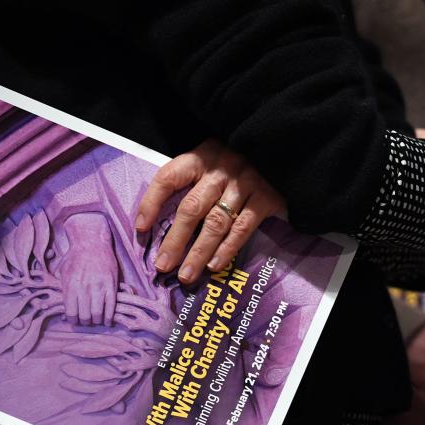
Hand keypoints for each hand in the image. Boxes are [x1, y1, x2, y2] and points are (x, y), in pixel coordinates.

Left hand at [59, 213, 117, 325]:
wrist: (91, 241)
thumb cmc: (75, 257)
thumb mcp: (62, 272)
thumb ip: (63, 291)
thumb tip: (64, 310)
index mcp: (70, 286)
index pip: (71, 313)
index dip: (73, 320)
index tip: (75, 320)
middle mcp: (84, 288)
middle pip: (85, 316)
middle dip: (85, 322)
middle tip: (86, 321)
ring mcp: (99, 286)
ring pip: (98, 313)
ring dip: (97, 320)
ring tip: (96, 320)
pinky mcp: (111, 284)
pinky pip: (111, 306)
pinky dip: (109, 317)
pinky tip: (107, 321)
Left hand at [135, 138, 285, 283]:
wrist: (283, 149)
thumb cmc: (235, 166)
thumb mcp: (209, 163)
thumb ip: (188, 185)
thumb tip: (155, 224)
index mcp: (200, 157)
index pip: (168, 178)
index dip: (151, 203)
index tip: (141, 229)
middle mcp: (221, 169)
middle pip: (192, 207)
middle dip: (175, 240)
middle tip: (163, 266)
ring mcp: (245, 183)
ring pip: (216, 223)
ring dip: (199, 252)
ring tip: (186, 275)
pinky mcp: (266, 198)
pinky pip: (242, 228)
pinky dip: (227, 249)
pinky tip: (215, 266)